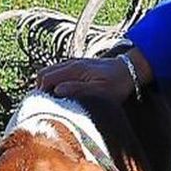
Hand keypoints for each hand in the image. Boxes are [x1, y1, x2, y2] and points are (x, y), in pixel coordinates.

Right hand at [36, 48, 152, 104]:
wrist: (130, 69)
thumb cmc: (118, 82)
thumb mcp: (101, 90)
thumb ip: (79, 89)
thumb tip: (57, 91)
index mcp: (74, 69)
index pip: (46, 78)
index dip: (40, 92)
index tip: (42, 107)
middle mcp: (71, 63)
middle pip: (44, 74)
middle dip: (40, 89)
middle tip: (45, 106)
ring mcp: (74, 64)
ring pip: (50, 72)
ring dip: (46, 86)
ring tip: (51, 102)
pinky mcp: (78, 67)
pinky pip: (59, 72)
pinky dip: (54, 82)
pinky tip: (60, 94)